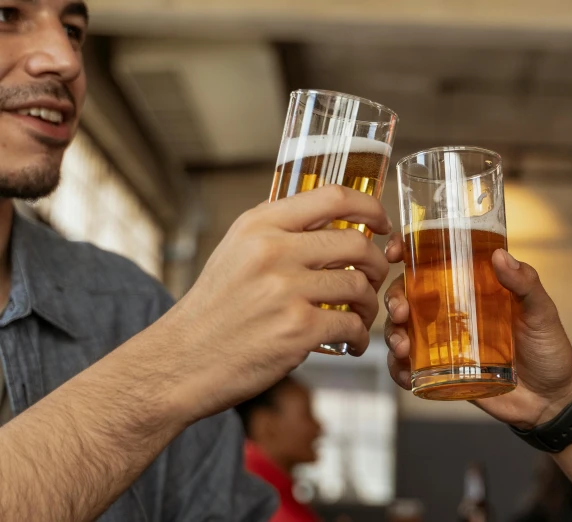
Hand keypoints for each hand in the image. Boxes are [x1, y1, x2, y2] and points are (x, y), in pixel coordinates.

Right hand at [153, 185, 390, 422]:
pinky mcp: (298, 330)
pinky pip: (352, 325)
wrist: (180, 363)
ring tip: (360, 316)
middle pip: (356, 244)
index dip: (370, 207)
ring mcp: (286, 291)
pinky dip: (360, 336)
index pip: (333, 196)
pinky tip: (352, 342)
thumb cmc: (213, 310)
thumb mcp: (235, 252)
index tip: (382, 224)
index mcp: (259, 225)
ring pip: (359, 286)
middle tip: (375, 278)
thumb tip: (329, 219)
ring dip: (369, 304)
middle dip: (377, 263)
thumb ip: (277, 233)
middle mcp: (272, 252)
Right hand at [384, 232, 571, 428]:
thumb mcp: (542, 311)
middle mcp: (451, 308)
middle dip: (394, 298)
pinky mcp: (440, 370)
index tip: (395, 253)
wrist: (551, 399)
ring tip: (403, 348)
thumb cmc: (548, 349)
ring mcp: (443, 339)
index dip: (406, 250)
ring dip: (393, 334)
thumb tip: (500, 256)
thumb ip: (525, 284)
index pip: (432, 260)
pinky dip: (398, 369)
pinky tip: (406, 375)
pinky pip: (408, 366)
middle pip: (407, 293)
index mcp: (471, 285)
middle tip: (402, 311)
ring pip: (402, 328)